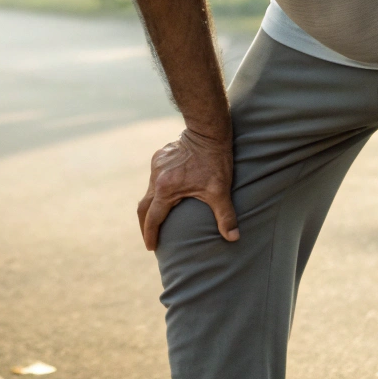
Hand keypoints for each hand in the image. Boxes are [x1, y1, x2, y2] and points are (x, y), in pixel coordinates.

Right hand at [137, 128, 238, 250]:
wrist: (208, 131)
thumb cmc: (215, 161)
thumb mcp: (220, 190)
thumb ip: (225, 216)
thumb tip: (233, 238)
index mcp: (165, 189)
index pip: (153, 218)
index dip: (151, 235)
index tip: (152, 247)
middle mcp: (156, 177)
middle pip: (143, 206)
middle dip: (145, 225)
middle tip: (150, 238)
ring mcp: (156, 165)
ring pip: (149, 191)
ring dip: (152, 206)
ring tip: (158, 218)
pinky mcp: (160, 156)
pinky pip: (155, 178)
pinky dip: (158, 190)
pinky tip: (167, 194)